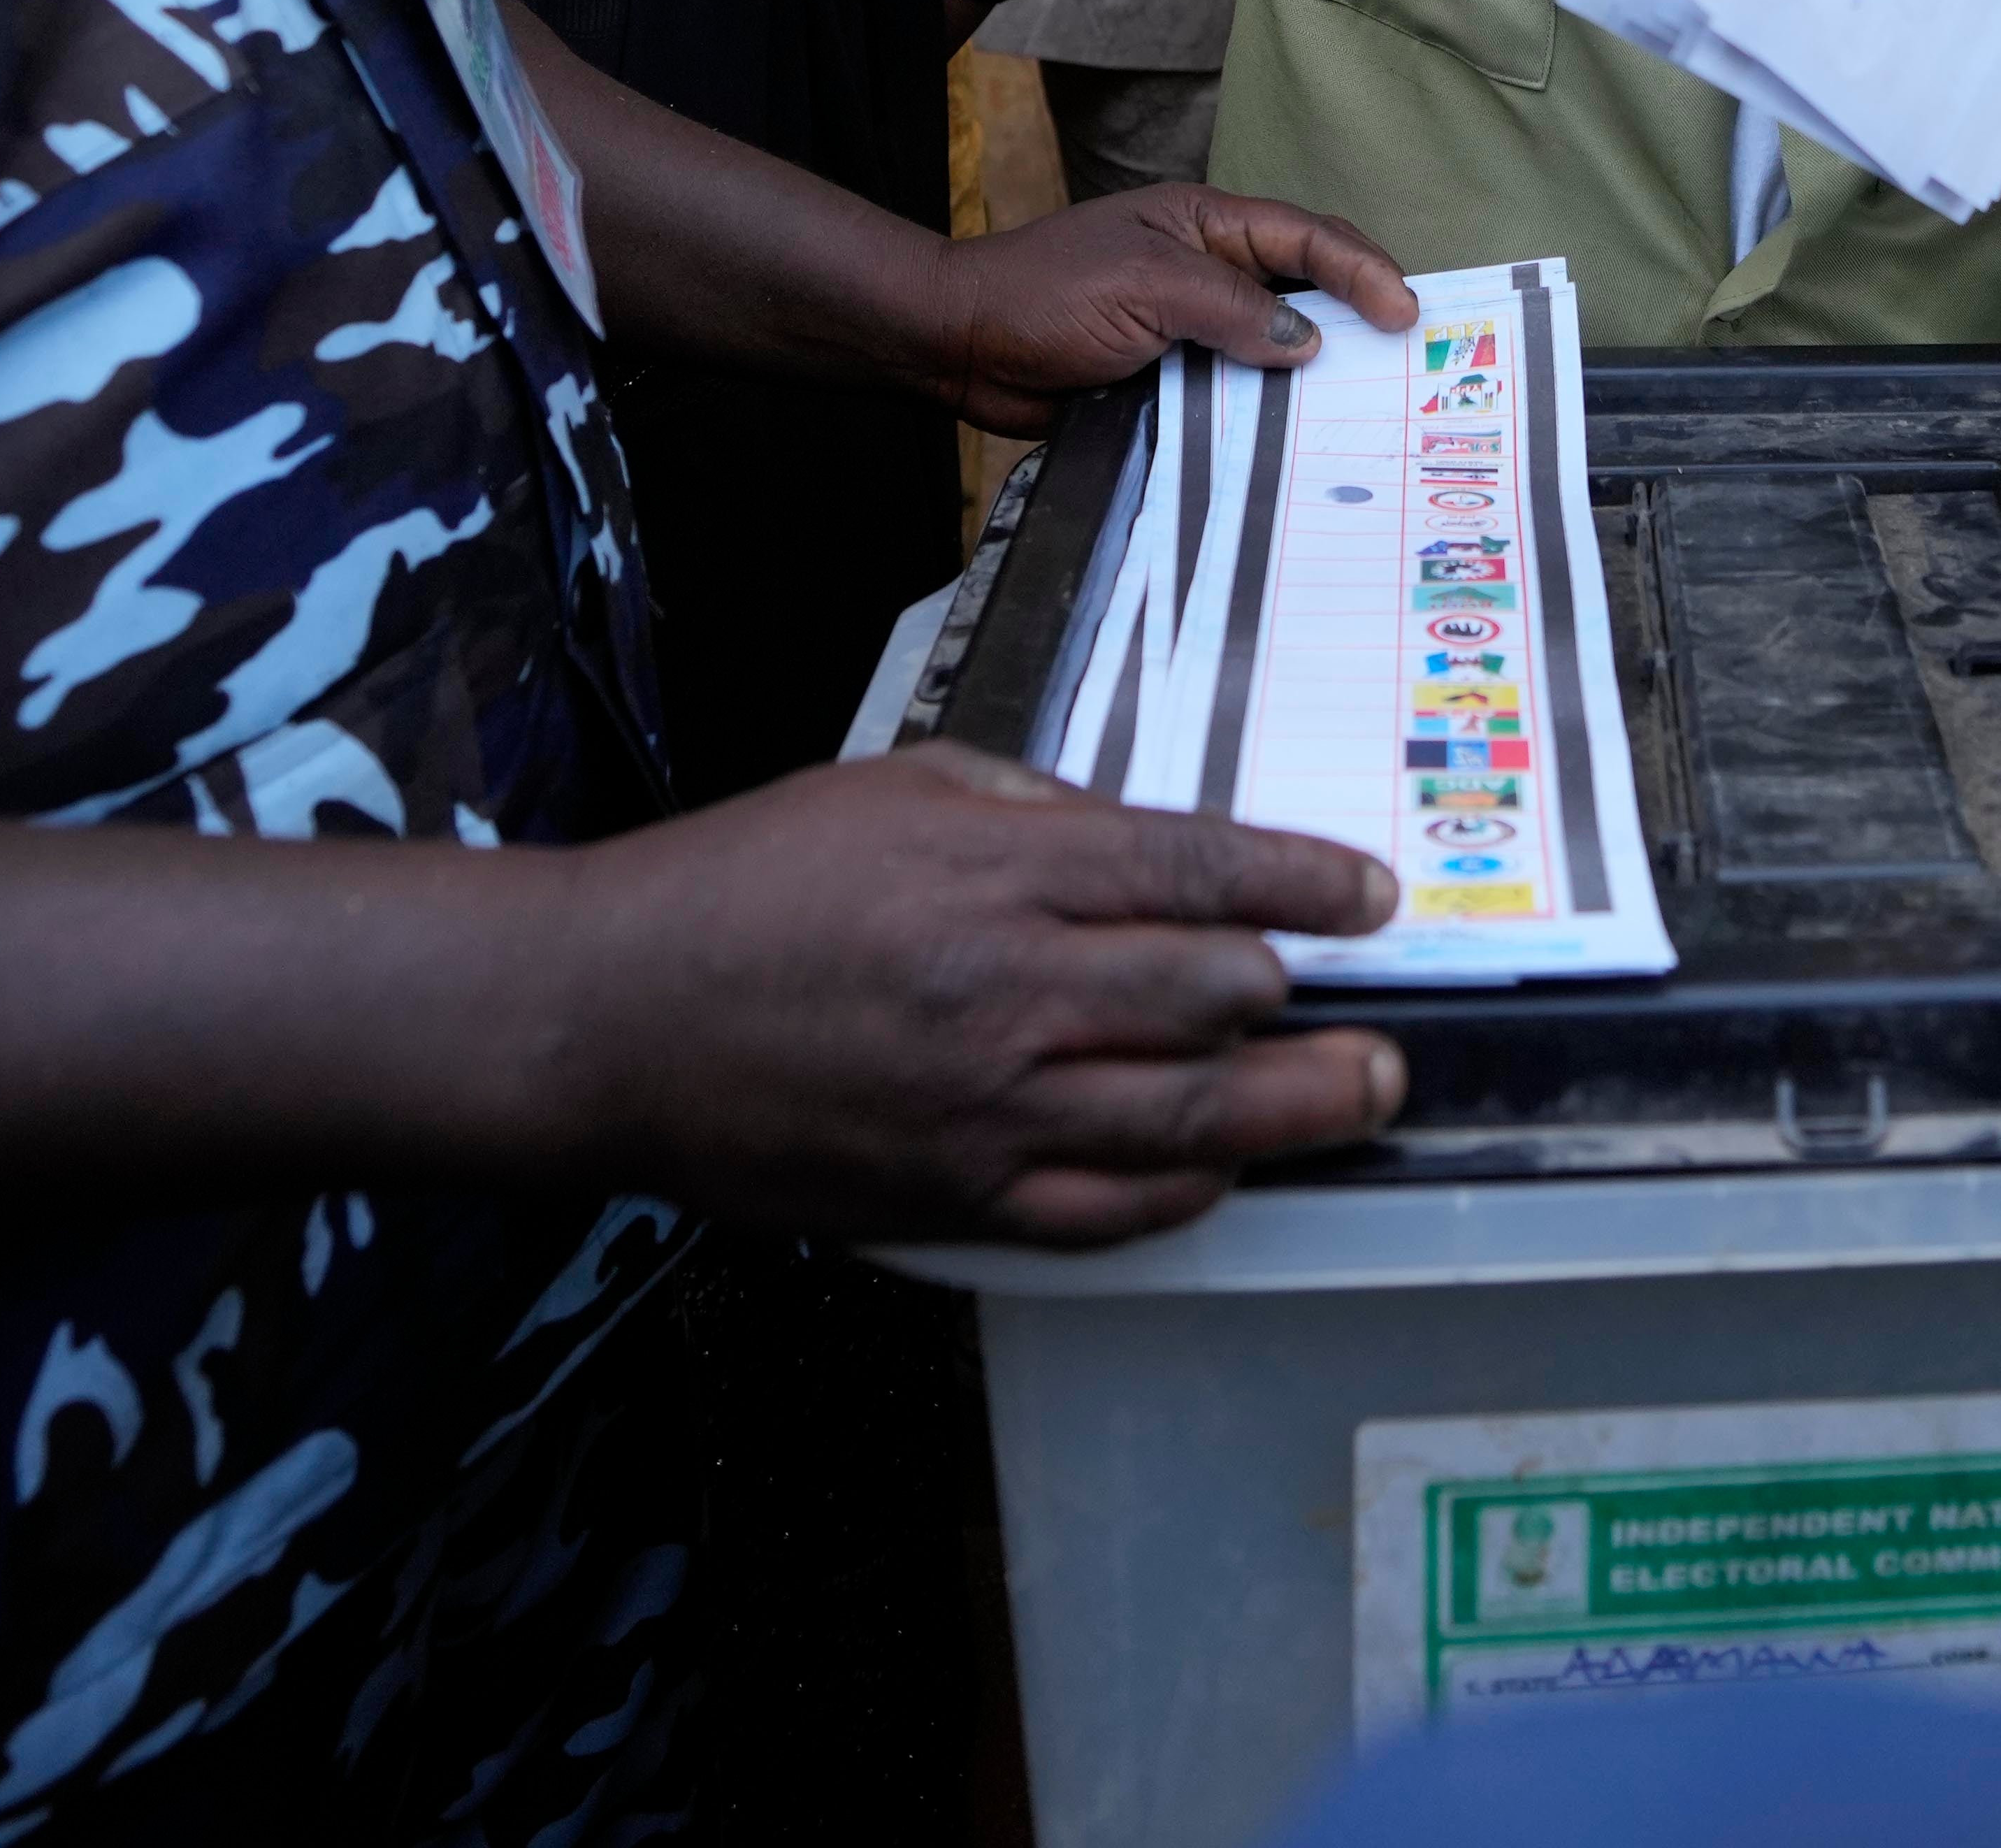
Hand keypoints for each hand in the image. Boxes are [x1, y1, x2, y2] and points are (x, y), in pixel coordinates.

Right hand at [552, 741, 1399, 1242]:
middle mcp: (1009, 996)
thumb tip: (1143, 839)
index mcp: (997, 879)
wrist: (613, 1019)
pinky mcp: (953, 1197)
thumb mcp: (895, 788)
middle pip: (1215, 999)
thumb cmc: (744, 887)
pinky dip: (1185, 1191)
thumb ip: (1033, 809)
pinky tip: (1227, 1169)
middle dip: (1313, 1002)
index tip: (1371, 895)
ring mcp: (986, 1110)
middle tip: (1386, 1011)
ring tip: (1369, 1098)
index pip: (1197, 874)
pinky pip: (1104, 1212)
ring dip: (1296, 1108)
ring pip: (1186, 1119)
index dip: (1304, 883)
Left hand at [915, 183, 1419, 432]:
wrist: (963, 346)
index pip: (1305, 239)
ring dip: (1317, 375)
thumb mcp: (1146, 284)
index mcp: (1207, 224)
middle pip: (1305, 291)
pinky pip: (1235, 396)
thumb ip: (1232, 309)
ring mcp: (1191, 327)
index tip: (1404, 312)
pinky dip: (1269, 414)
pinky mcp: (1172, 380)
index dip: (1363, 269)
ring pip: (1275, 350)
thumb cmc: (1045, 292)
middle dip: (1359, 317)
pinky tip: (1300, 441)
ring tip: (1373, 406)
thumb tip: (1309, 346)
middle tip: (1411, 359)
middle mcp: (1207, 271)